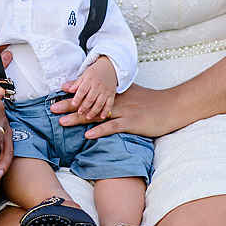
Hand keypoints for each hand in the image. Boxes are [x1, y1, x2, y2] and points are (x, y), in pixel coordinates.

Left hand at [53, 83, 178, 139]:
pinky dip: (100, 131)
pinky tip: (88, 135)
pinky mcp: (133, 123)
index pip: (92, 91)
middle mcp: (118, 100)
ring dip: (78, 118)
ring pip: (97, 114)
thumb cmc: (153, 103)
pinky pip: (113, 127)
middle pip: (90, 102)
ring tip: (62, 121)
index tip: (59, 91)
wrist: (173, 106)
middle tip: (52, 107)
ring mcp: (125, 111)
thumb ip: (118, 96)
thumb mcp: (134, 94)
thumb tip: (104, 98)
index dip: (75, 92)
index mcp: (117, 92)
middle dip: (70, 104)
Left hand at [69, 57, 116, 119]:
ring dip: (94, 111)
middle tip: (79, 112)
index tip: (74, 104)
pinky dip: (106, 111)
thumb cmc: (95, 72)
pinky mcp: (111, 94)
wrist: (110, 67)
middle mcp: (98, 86)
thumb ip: (77, 84)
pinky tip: (102, 117)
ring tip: (88, 117)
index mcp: (89, 80)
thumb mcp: (84, 75)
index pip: (83, 89)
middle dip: (85, 106)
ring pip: (100, 102)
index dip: (78, 97)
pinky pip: (109, 104)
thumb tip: (67, 89)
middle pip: (91, 98)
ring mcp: (105, 91)